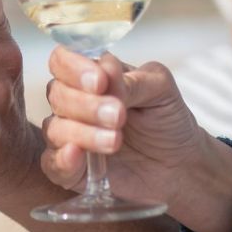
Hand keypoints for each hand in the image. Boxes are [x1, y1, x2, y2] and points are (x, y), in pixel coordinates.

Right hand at [40, 48, 231, 231]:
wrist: (179, 164)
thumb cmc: (166, 120)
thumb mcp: (161, 90)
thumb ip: (133, 80)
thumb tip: (106, 67)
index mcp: (89, 76)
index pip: (62, 61)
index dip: (74, 68)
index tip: (100, 82)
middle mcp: (72, 103)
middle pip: (57, 94)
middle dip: (87, 104)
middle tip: (118, 115)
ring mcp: (68, 136)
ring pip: (55, 129)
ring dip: (83, 133)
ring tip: (115, 141)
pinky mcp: (70, 169)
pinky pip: (52, 164)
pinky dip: (62, 159)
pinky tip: (78, 155)